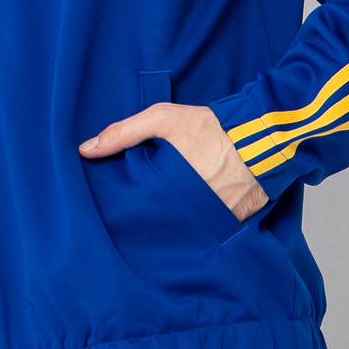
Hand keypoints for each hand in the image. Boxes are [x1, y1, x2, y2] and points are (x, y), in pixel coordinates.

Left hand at [77, 101, 267, 219]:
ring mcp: (214, 219)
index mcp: (169, 190)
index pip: (140, 212)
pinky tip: (200, 214)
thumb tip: (85, 150)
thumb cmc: (212, 127)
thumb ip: (124, 133)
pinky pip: (214, 228)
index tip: (124, 209)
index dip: (132, 211)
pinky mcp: (236, 222)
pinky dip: (207, 223)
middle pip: (163, 223)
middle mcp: (191, 210)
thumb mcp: (163, 119)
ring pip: (188, 228)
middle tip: (150, 211)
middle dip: (156, 218)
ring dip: (181, 222)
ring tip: (174, 213)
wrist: (263, 137)